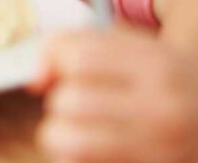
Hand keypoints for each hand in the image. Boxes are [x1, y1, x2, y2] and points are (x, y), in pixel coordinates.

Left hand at [29, 26, 197, 162]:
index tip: (59, 69)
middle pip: (69, 101)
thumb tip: (33, 79)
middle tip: (75, 102)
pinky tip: (90, 149)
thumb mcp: (137, 47)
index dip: (54, 60)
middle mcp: (162, 110)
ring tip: (76, 127)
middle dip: (59, 100)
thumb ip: (80, 45)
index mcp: (159, 66)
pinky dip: (71, 156)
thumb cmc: (164, 80)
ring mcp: (157, 152)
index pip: (78, 58)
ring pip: (67, 141)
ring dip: (59, 132)